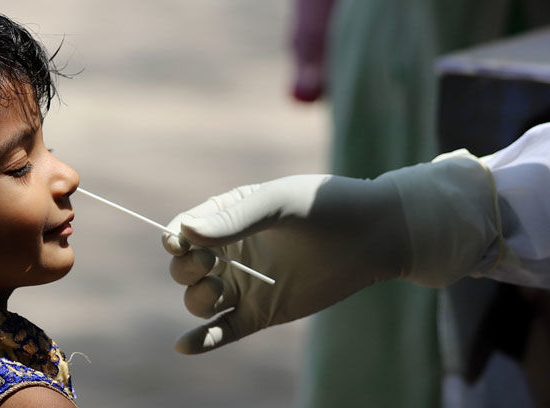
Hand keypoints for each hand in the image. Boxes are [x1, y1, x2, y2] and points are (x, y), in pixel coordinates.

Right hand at [163, 151, 503, 353]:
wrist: (374, 235)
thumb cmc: (325, 207)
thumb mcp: (278, 204)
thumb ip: (234, 218)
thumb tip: (185, 232)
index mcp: (230, 216)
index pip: (185, 230)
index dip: (175, 238)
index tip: (178, 243)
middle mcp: (232, 251)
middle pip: (185, 268)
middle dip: (185, 270)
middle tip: (207, 266)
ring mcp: (246, 284)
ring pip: (200, 300)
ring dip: (196, 300)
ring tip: (218, 292)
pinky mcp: (262, 313)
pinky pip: (224, 330)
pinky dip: (203, 340)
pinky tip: (185, 345)